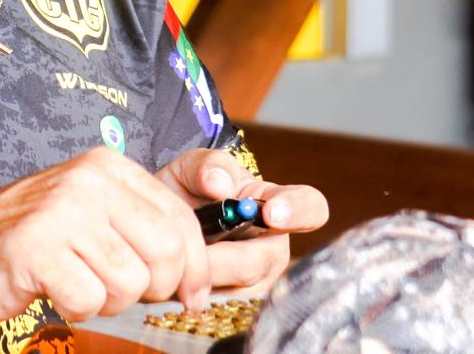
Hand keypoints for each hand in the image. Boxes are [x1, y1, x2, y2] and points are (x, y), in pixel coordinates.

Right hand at [0, 147, 211, 322]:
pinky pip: (89, 299)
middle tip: (127, 292)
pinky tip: (59, 292)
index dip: (197, 267)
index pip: (180, 219)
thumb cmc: (44, 237)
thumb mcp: (99, 215)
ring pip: (129, 282)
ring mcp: (62, 212)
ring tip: (82, 284)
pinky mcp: (36, 248)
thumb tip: (203, 279)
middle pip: (165, 252)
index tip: (192, 296)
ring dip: (111, 301)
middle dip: (156, 288)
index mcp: (111, 168)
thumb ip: (147, 231)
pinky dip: (78, 308)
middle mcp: (90, 182)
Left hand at [155, 148, 327, 297]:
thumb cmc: (189, 190)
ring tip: (178, 259)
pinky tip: (178, 279)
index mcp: (274, 204)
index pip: (310, 207)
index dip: (297, 212)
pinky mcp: (235, 306)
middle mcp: (273, 247)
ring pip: (238, 289)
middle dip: (225, 258)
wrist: (163, 222)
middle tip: (194, 250)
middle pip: (263, 261)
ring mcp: (257, 280)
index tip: (272, 214)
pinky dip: (194, 293)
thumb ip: (209, 166)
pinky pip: (219, 307)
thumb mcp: (193, 167)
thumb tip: (220, 184)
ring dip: (204, 277)